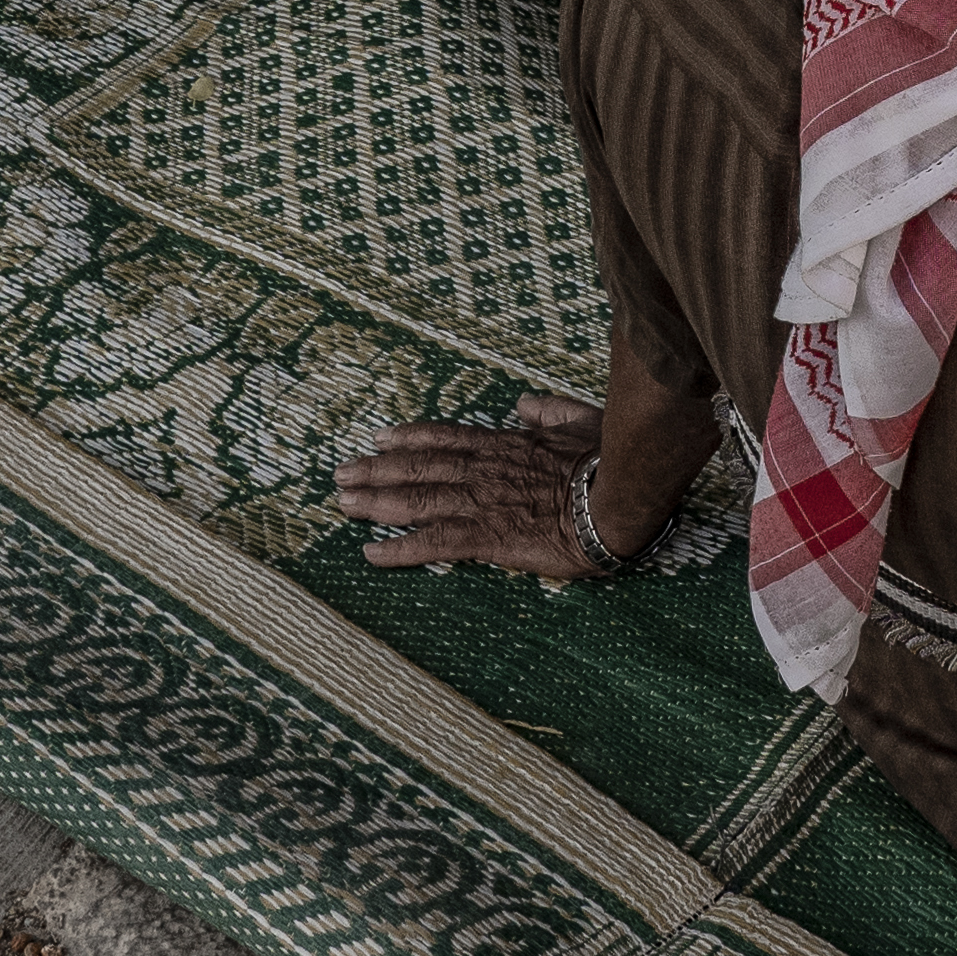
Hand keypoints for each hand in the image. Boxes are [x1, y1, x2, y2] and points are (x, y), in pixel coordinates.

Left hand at [332, 390, 607, 576]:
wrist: (618, 498)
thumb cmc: (607, 460)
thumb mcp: (578, 420)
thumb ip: (548, 410)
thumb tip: (524, 402)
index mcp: (504, 445)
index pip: (445, 438)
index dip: (409, 438)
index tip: (378, 437)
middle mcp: (483, 470)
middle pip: (418, 467)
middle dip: (375, 470)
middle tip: (339, 473)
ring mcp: (482, 502)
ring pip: (417, 500)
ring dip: (375, 502)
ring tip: (341, 503)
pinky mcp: (488, 537)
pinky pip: (435, 542)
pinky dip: (400, 547)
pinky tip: (372, 553)